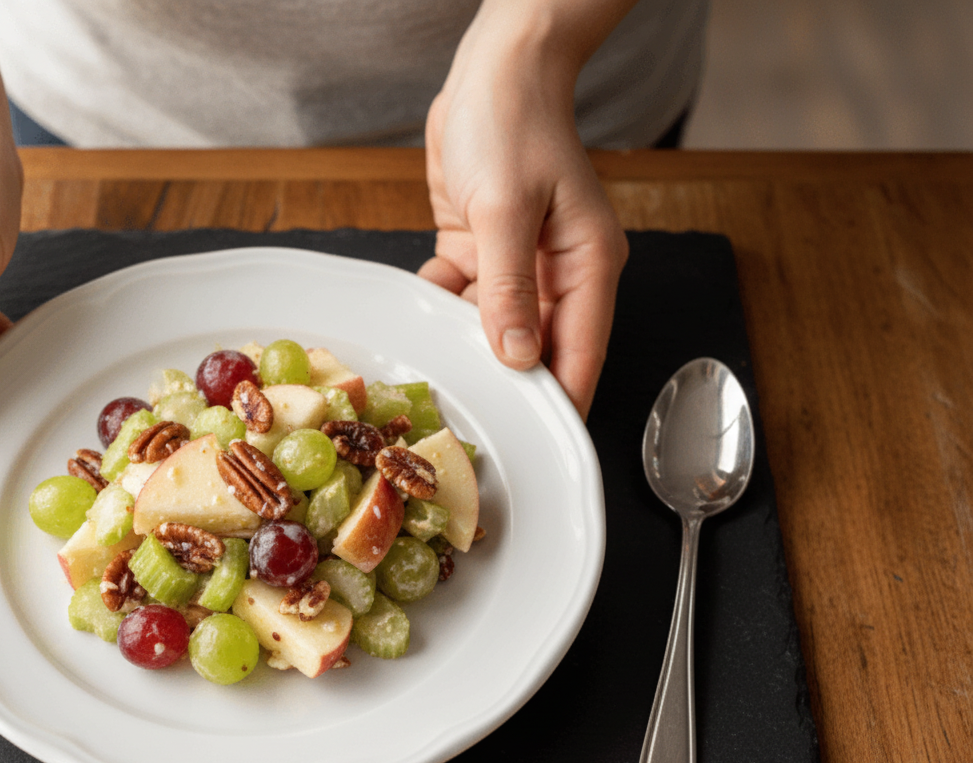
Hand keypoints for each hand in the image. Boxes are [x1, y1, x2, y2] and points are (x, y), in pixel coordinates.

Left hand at [419, 3, 629, 419]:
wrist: (492, 70)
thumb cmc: (513, 123)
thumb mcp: (507, 209)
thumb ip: (508, 288)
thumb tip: (517, 355)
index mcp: (587, 266)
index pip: (580, 354)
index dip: (558, 403)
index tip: (534, 446)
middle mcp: (558, 274)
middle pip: (536, 349)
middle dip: (503, 380)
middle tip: (468, 418)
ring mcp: (519, 266)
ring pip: (492, 329)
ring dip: (464, 345)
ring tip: (434, 374)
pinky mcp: (482, 253)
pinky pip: (460, 299)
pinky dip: (440, 308)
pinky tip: (419, 316)